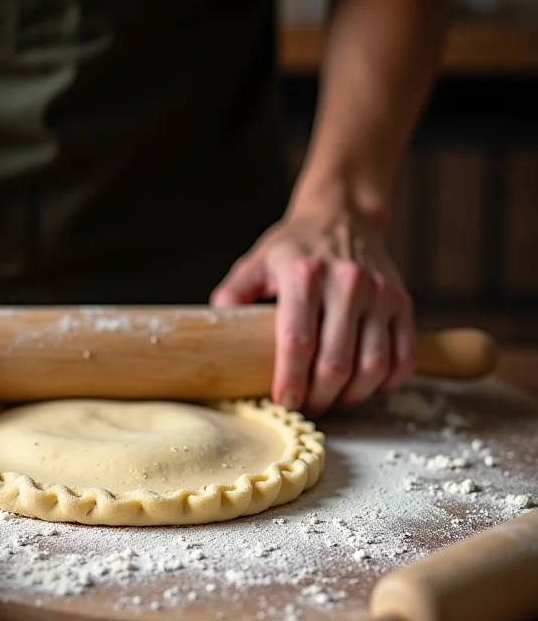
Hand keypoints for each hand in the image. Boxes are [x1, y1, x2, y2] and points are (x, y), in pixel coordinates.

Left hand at [211, 204, 414, 416]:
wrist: (344, 214)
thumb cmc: (294, 247)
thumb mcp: (254, 263)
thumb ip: (232, 298)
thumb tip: (218, 341)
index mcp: (304, 274)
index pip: (298, 342)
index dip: (290, 381)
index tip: (282, 401)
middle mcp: (347, 282)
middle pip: (336, 363)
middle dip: (318, 397)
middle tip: (305, 406)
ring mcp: (381, 293)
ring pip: (373, 366)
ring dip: (351, 396)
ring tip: (332, 400)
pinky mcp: (403, 303)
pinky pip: (403, 357)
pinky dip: (386, 383)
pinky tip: (364, 387)